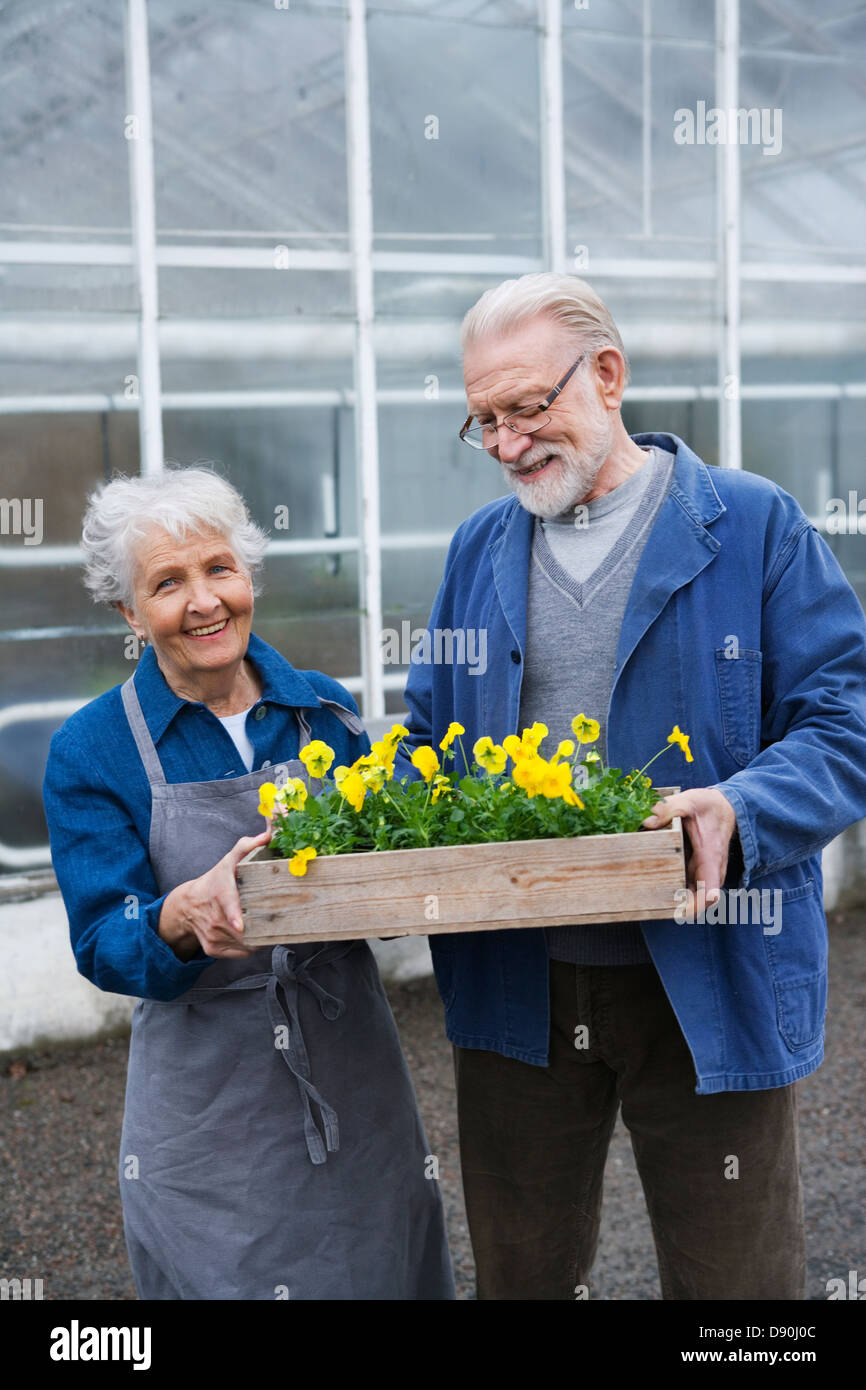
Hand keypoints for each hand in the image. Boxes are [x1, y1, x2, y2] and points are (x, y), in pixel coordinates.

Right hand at [158, 826, 272, 960]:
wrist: (188, 905)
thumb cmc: (215, 881)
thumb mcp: (229, 861)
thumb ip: (248, 847)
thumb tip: (268, 835)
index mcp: (219, 894)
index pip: (227, 905)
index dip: (234, 915)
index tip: (240, 924)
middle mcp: (214, 918)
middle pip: (244, 929)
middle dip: (262, 926)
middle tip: (277, 919)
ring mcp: (212, 935)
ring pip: (245, 943)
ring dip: (259, 937)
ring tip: (264, 924)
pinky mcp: (212, 949)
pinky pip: (240, 952)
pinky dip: (250, 946)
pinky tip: (251, 934)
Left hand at [643, 787, 737, 916]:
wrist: (727, 806)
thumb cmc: (709, 805)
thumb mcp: (689, 801)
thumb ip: (669, 809)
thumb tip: (646, 822)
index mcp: (711, 857)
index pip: (709, 892)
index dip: (695, 906)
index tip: (677, 912)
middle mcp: (711, 870)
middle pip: (699, 900)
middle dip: (679, 908)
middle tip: (653, 908)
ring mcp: (707, 871)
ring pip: (694, 894)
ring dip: (678, 901)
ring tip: (651, 902)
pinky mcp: (700, 869)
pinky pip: (691, 886)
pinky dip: (678, 890)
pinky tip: (658, 887)